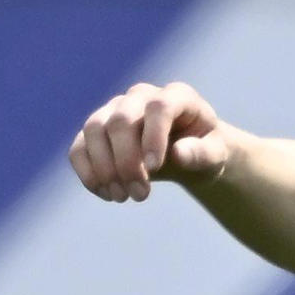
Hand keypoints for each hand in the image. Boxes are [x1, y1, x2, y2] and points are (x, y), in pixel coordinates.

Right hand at [69, 81, 238, 202]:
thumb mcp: (215, 155)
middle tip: (140, 195)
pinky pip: (79, 147)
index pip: (158, 108)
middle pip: (120, 121)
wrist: (187, 152)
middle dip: (126, 162)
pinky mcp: (97, 129)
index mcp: (176, 96)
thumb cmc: (204, 149)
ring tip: (122, 197)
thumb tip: (177, 155)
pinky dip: (87, 172)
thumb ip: (201, 154)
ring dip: (104, 169)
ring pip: (94, 131)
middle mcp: (140, 97)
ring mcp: (114, 109)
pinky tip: (105, 194)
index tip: (155, 169)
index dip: (153, 137)